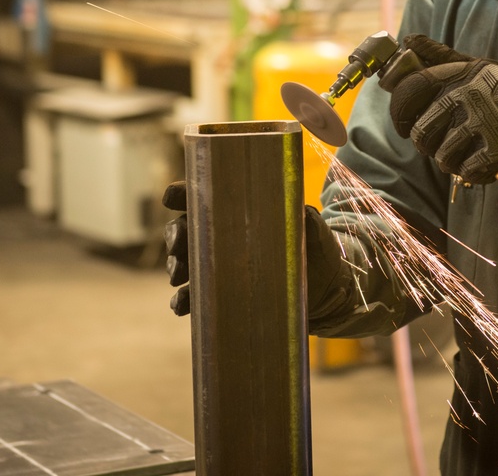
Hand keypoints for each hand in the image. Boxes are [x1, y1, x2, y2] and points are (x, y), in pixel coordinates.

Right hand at [163, 179, 345, 318]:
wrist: (325, 290)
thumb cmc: (318, 250)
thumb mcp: (315, 232)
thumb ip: (309, 223)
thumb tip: (304, 214)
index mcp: (239, 211)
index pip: (204, 196)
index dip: (183, 193)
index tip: (171, 198)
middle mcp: (223, 235)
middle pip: (186, 229)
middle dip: (175, 234)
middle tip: (178, 245)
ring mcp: (220, 266)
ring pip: (185, 261)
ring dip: (176, 266)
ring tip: (179, 275)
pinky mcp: (222, 294)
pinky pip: (194, 296)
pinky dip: (183, 300)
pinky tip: (180, 304)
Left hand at [388, 34, 497, 183]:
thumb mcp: (477, 66)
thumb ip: (441, 56)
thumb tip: (409, 40)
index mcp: (458, 75)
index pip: (408, 90)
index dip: (399, 111)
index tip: (404, 124)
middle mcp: (467, 96)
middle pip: (421, 133)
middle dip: (427, 144)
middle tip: (441, 143)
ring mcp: (483, 123)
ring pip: (442, 157)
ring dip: (452, 161)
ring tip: (467, 152)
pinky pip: (467, 172)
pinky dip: (474, 174)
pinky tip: (485, 163)